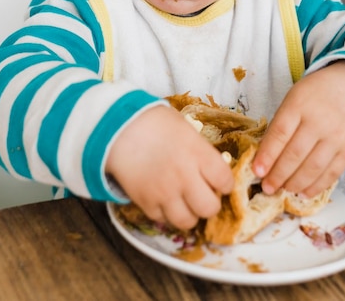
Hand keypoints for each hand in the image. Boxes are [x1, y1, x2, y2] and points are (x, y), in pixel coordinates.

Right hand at [105, 105, 233, 229]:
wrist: (119, 128)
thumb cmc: (155, 122)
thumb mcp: (186, 129)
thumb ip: (201, 151)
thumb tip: (214, 169)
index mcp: (198, 153)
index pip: (225, 181)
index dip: (225, 183)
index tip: (220, 181)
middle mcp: (184, 177)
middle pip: (210, 208)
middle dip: (210, 202)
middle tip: (204, 193)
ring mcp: (164, 193)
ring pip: (188, 221)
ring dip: (190, 212)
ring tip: (185, 200)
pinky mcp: (146, 203)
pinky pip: (164, 220)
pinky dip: (167, 213)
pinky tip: (165, 199)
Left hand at [252, 61, 344, 197]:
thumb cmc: (316, 96)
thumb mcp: (294, 99)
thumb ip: (281, 124)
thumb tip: (265, 157)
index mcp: (300, 105)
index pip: (280, 133)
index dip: (267, 154)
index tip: (257, 171)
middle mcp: (320, 121)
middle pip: (296, 154)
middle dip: (278, 174)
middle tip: (267, 187)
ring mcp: (337, 137)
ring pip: (313, 167)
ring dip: (295, 183)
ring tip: (283, 190)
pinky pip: (331, 173)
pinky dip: (316, 187)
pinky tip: (303, 192)